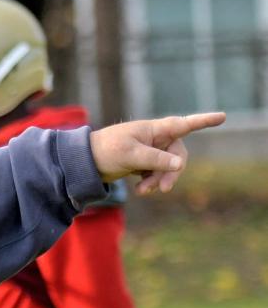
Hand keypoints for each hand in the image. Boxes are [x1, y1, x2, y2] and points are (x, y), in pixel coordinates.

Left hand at [89, 112, 224, 193]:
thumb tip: (180, 164)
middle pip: (178, 154)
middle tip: (163, 189)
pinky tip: (139, 189)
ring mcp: (150, 150)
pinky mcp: (144, 162)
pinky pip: (157, 172)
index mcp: (153, 129)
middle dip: (172, 172)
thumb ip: (156, 159)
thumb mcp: (131, 155)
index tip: (223, 116)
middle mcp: (155, 137)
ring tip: (142, 191)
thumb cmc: (106, 151)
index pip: (183, 124)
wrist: (85, 162)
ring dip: (159, 179)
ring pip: (168, 166)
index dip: (203, 121)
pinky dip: (151, 181)